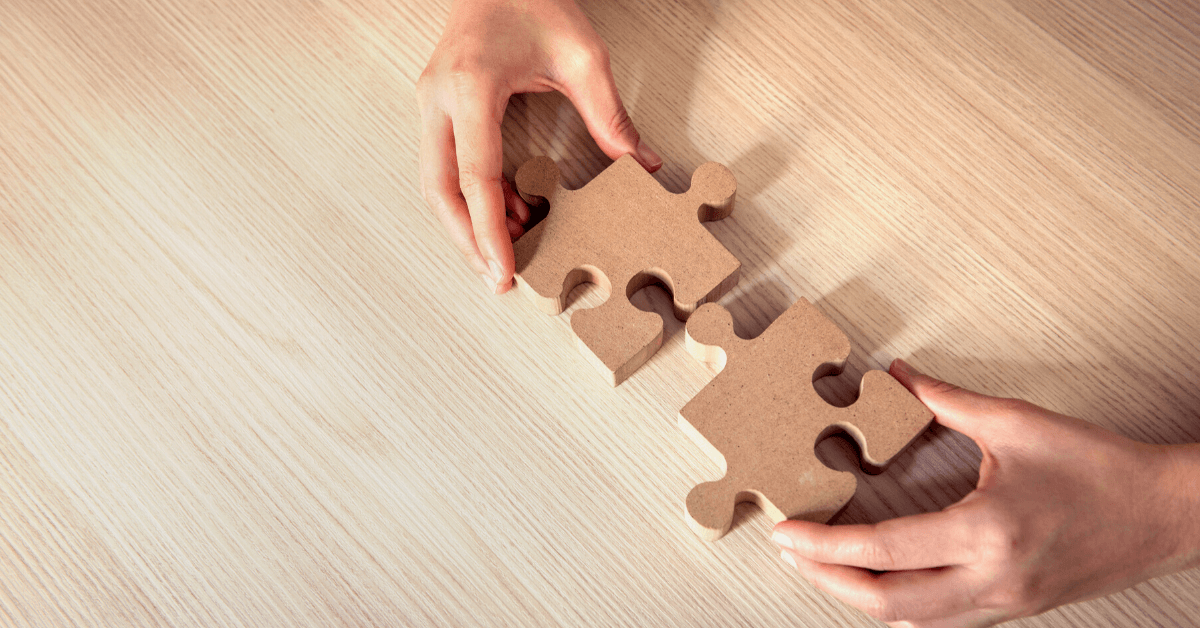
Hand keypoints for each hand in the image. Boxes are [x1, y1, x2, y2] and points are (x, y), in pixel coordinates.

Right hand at [417, 0, 661, 293]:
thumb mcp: (583, 55)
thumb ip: (609, 115)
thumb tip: (641, 164)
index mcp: (471, 86)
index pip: (474, 175)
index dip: (489, 230)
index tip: (503, 270)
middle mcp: (439, 98)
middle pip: (439, 190)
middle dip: (467, 241)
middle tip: (499, 279)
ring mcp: (431, 102)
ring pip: (436, 183)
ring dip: (468, 223)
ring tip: (512, 251)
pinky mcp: (437, 107)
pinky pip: (446, 165)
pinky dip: (473, 197)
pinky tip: (511, 213)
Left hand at [773, 359, 1199, 626]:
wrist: (1169, 515)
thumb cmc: (1102, 469)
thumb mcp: (1019, 423)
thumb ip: (949, 400)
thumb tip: (898, 375)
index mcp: (987, 533)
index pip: (883, 552)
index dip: (824, 547)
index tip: (785, 534)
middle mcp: (991, 580)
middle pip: (887, 604)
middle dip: (828, 582)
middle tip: (792, 554)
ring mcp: (1004, 604)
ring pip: (913, 622)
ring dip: (861, 598)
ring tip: (826, 565)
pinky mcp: (1014, 610)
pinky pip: (943, 623)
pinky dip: (901, 606)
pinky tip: (881, 580)